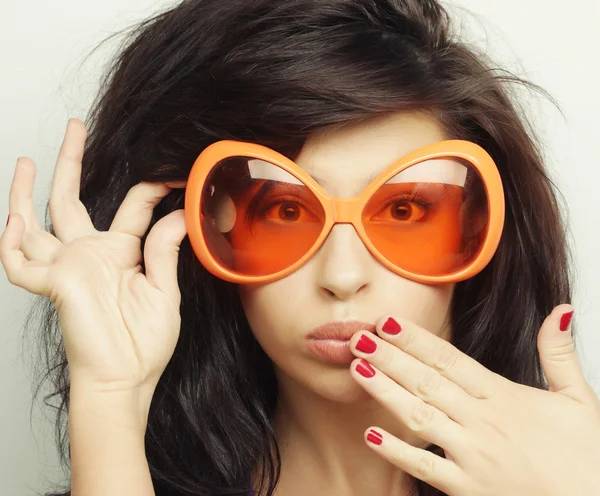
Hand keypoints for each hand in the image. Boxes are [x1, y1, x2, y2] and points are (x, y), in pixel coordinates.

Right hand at [1, 118, 187, 399]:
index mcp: (121, 252)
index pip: (134, 207)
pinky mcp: (53, 285)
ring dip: (25, 193)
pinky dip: (11, 243)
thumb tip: (180, 212)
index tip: (173, 172)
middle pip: (72, 199)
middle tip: (74, 127)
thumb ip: (164, 250)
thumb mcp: (163, 291)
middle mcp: (90, 253)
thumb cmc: (144, 343)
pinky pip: (20, 263)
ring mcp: (68, 267)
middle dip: (70, 162)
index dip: (152, 188)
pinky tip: (13, 219)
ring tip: (27, 160)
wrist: (125, 378)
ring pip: (37, 222)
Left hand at [348, 305, 599, 494]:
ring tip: (357, 370)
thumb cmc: (587, 458)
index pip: (449, 359)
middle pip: (426, 381)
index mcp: (504, 397)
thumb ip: (558, 353)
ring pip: (419, 416)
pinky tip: (371, 435)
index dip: (415, 339)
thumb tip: (559, 311)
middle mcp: (482, 422)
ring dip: (385, 392)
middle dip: (389, 357)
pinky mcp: (468, 489)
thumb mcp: (579, 399)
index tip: (387, 322)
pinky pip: (425, 467)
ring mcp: (472, 456)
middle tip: (358, 337)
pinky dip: (397, 451)